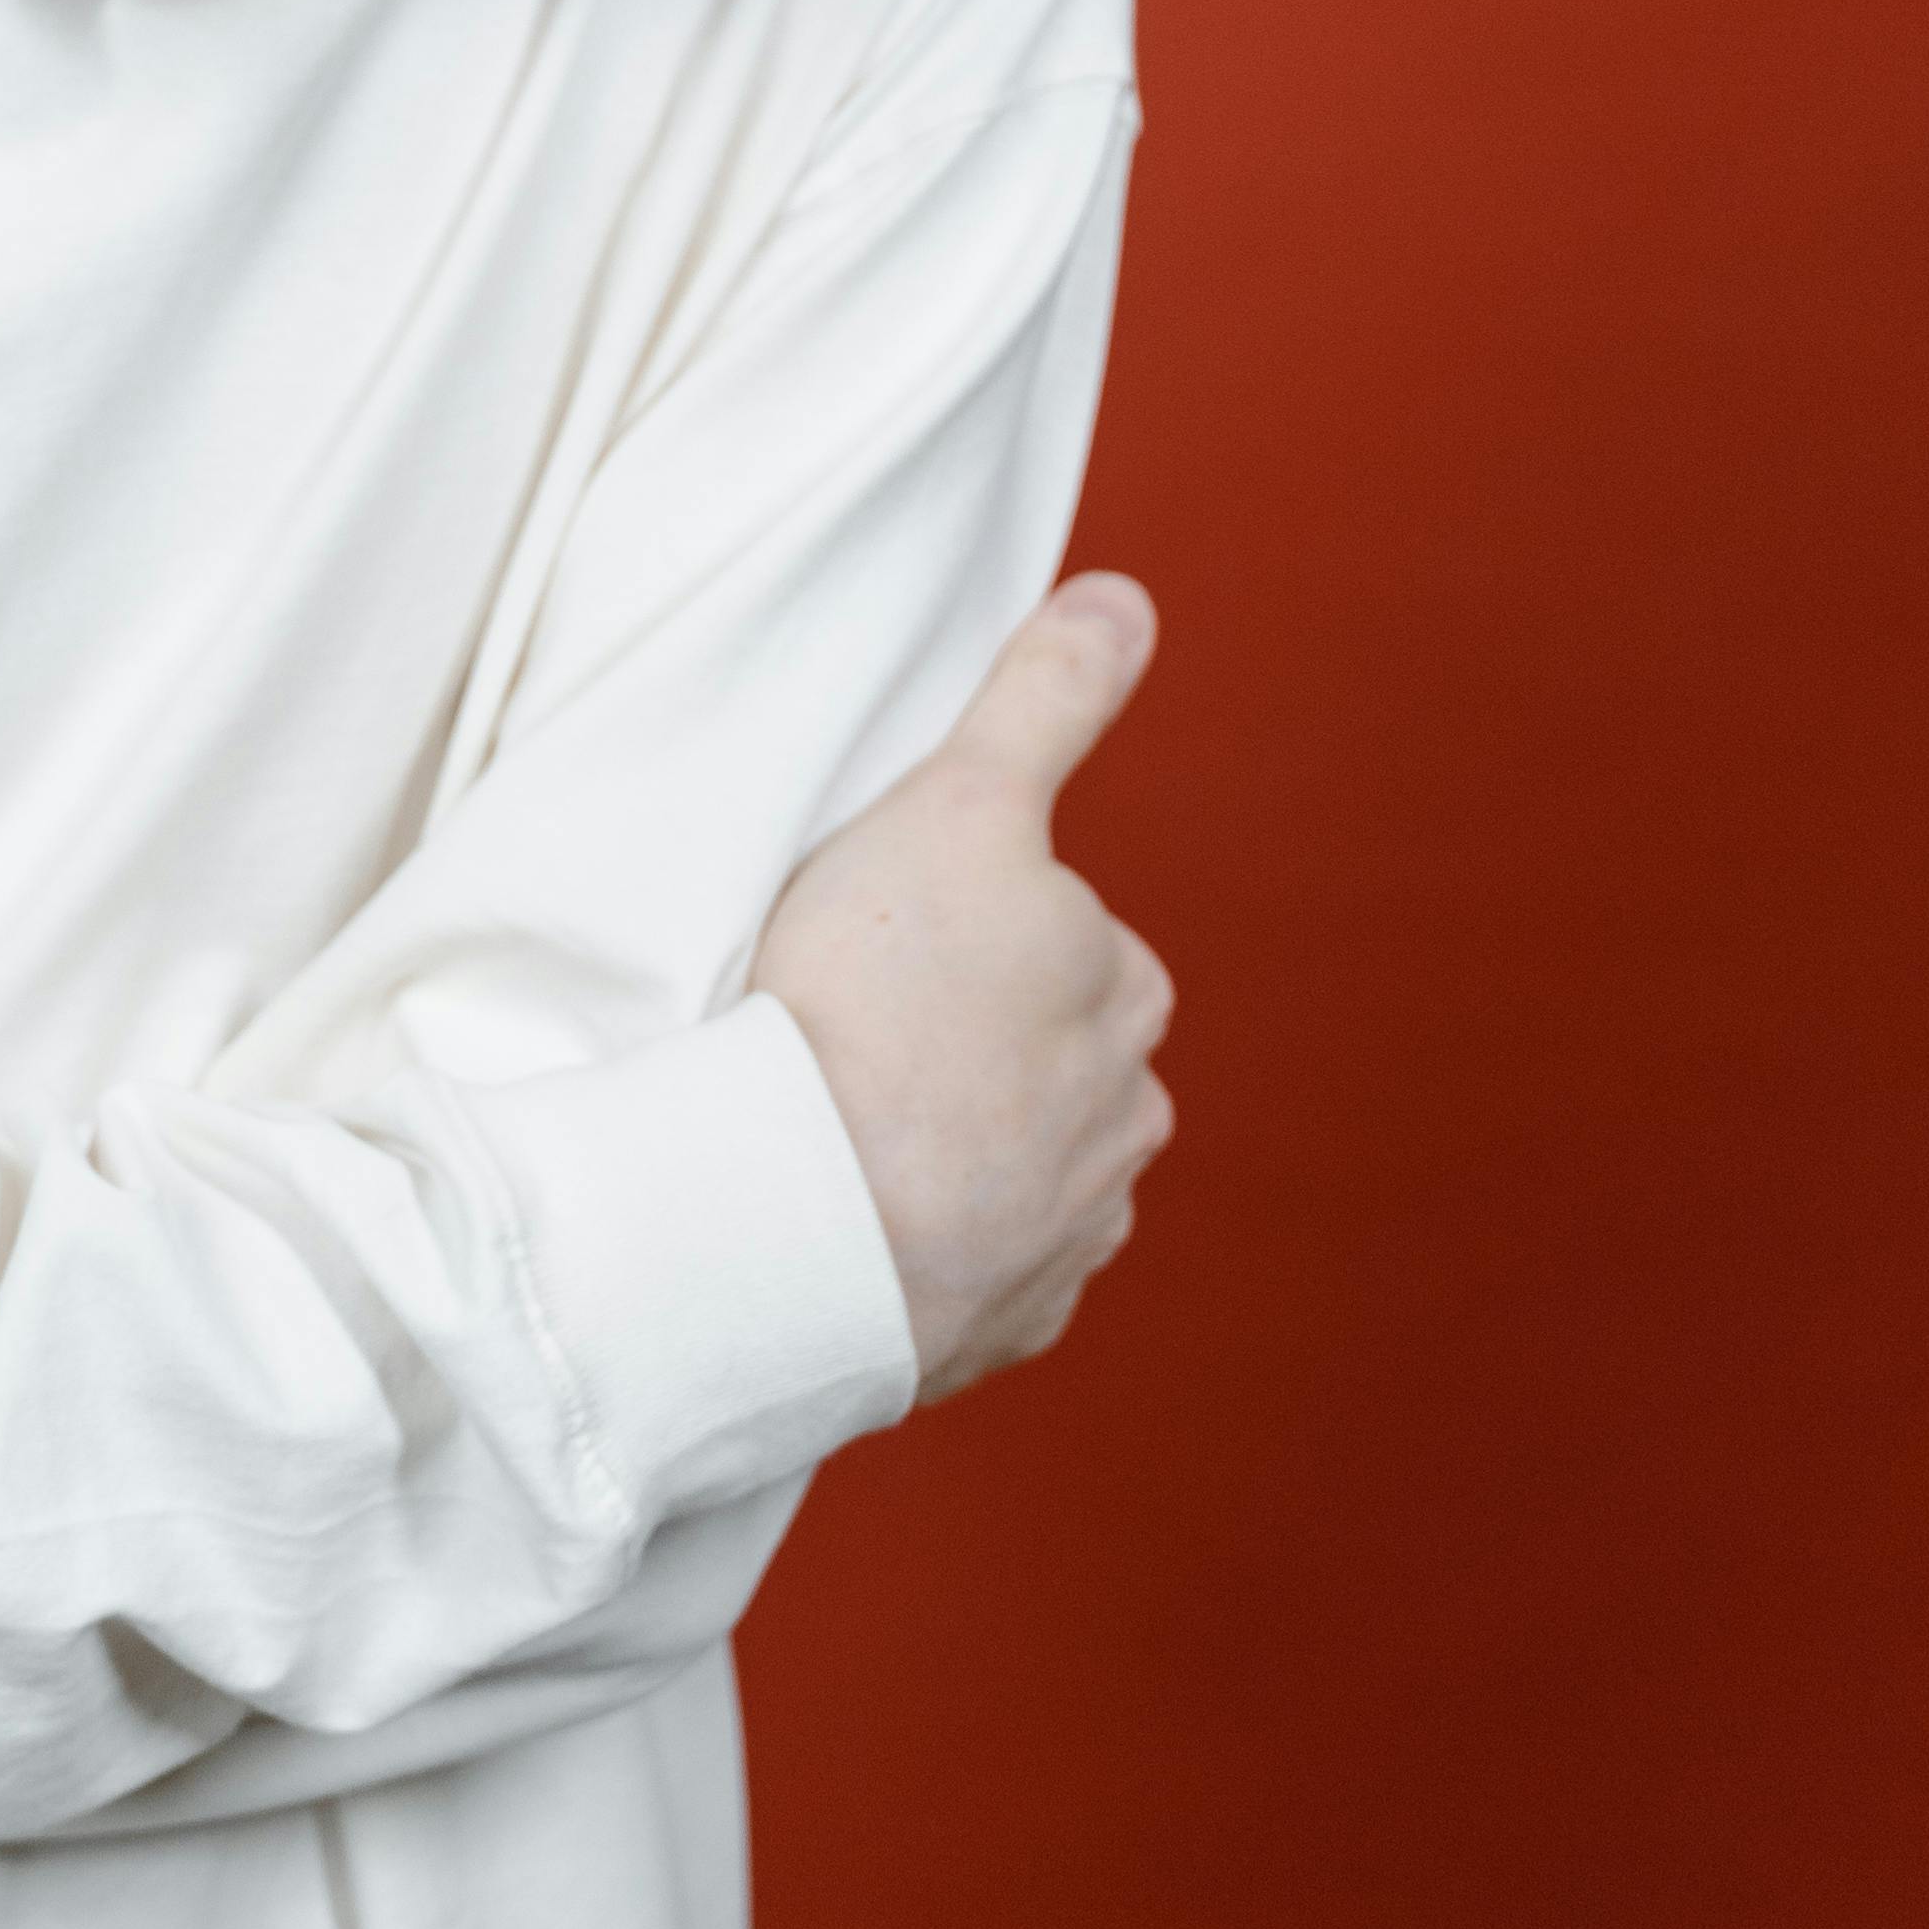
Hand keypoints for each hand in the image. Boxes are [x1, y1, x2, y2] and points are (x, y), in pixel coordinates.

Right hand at [749, 575, 1174, 1399]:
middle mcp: (1124, 1124)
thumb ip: (1046, 698)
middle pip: (1052, 1058)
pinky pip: (975, 1274)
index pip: (1069, 941)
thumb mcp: (960, 802)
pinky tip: (852, 1215)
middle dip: (977, 1046)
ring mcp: (1067, 1238)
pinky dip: (928, 1249)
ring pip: (1022, 1170)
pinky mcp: (1002, 1330)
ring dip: (955, 1151)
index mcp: (1123, 996)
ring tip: (842, 1126)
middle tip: (858, 1029)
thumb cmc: (876, 1000)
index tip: (894, 941)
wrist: (802, 1221)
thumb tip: (1127, 598)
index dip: (976, 930)